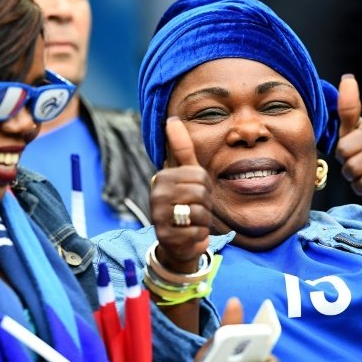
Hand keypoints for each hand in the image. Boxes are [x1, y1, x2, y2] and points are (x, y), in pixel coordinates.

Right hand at [150, 116, 212, 271]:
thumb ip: (181, 149)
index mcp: (162, 176)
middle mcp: (156, 194)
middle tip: (195, 210)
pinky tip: (190, 235)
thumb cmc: (185, 204)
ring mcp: (158, 216)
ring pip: (199, 212)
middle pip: (200, 193)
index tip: (195, 194)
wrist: (178, 242)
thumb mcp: (186, 175)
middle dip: (205, 204)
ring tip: (192, 222)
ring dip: (203, 221)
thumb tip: (172, 119)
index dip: (205, 187)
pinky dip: (199, 236)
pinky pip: (197, 232)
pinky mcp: (165, 237)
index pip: (200, 176)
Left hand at [333, 75, 361, 213]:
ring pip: (358, 182)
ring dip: (357, 183)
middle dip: (349, 170)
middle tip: (360, 165)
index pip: (342, 149)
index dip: (343, 154)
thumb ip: (349, 108)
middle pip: (349, 167)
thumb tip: (347, 78)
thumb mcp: (356, 129)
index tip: (353, 150)